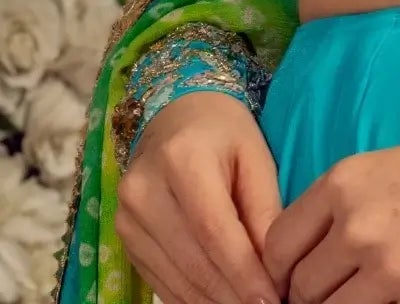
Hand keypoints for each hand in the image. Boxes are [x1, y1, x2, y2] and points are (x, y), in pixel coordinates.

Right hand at [116, 92, 282, 303]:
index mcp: (182, 159)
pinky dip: (193, 298)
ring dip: (215, 303)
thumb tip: (275, 273)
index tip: (272, 302)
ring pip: (176, 280)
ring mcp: (127, 217)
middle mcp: (144, 190)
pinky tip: (221, 301)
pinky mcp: (124, 238)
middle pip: (194, 262)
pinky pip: (161, 282)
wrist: (177, 114)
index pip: (215, 232)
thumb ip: (266, 212)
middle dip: (233, 296)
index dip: (244, 275)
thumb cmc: (225, 132)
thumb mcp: (255, 158)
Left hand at [263, 139, 399, 303]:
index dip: (277, 272)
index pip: (278, 245)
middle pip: (302, 288)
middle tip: (320, 295)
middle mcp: (358, 227)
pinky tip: (388, 300)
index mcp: (339, 187)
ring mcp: (390, 268)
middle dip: (306, 298)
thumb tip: (286, 268)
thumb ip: (324, 212)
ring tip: (355, 296)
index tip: (287, 280)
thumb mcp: (363, 174)